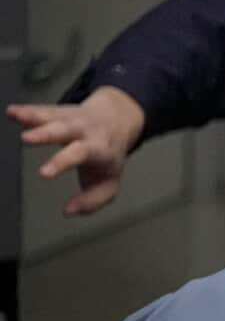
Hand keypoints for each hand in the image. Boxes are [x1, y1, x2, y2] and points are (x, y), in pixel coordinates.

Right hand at [6, 86, 145, 215]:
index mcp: (99, 148)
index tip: (43, 173)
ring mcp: (71, 119)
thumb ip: (92, 201)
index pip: (80, 155)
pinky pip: (42, 110)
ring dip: (34, 116)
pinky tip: (12, 111)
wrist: (117, 121)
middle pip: (66, 131)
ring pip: (53, 116)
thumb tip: (69, 210)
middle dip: (46, 134)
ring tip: (17, 116)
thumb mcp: (109, 182)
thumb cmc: (108, 156)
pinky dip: (26, 110)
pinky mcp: (58, 112)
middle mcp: (85, 131)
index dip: (61, 162)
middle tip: (27, 139)